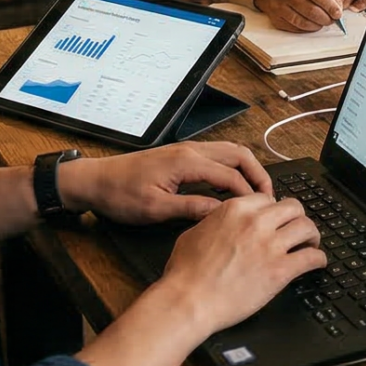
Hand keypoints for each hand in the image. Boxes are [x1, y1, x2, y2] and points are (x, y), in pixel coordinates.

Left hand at [60, 141, 272, 225]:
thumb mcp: (156, 209)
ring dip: (246, 170)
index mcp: (186, 162)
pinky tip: (232, 190)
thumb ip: (192, 209)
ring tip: (256, 196)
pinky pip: (216, 156)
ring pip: (229, 152)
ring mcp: (185, 150)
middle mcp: (189, 150)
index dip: (252, 195)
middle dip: (258, 175)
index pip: (232, 175)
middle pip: (238, 154)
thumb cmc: (120, 195)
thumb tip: (223, 215)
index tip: (264, 213)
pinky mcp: (180, 156)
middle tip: (270, 200)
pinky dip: (232, 168)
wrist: (95, 181)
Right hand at [154, 191, 327, 334]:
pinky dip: (318, 259)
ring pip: (307, 227)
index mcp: (235, 210)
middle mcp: (255, 223)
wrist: (190, 300)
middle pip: (294, 207)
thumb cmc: (186, 272)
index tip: (276, 219)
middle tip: (297, 229)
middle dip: (297, 217)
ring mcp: (270, 246)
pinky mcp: (280, 271)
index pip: (268, 198)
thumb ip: (215, 222)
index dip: (274, 209)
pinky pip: (312, 257)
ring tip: (310, 244)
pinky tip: (316, 263)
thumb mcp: (194, 232)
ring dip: (312, 236)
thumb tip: (223, 223)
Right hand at [254, 0, 345, 32]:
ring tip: (322, 21)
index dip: (330, 5)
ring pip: (303, 22)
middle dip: (326, 18)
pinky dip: (307, 29)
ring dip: (317, 25)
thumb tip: (339, 5)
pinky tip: (311, 24)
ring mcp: (277, 6)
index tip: (338, 12)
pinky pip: (296, 28)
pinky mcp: (275, 19)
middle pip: (311, 10)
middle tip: (332, 19)